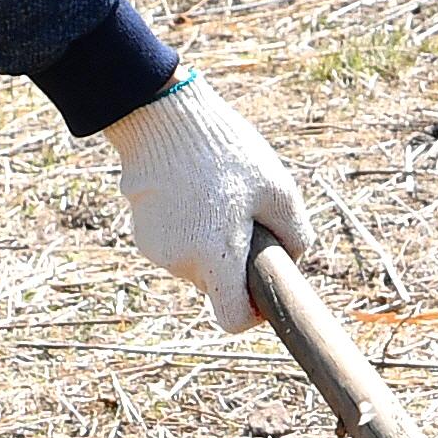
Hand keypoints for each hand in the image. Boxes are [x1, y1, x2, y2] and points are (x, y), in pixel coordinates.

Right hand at [100, 73, 314, 329]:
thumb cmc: (227, 153)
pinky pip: (175, 246)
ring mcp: (156, 249)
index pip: (230, 319)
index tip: (261, 290)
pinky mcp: (142, 233)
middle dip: (233, 264)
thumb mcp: (278, 189)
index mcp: (215, 256)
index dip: (251, 313)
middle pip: (216, 285)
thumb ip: (295, 234)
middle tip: (245, 218)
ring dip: (210, 244)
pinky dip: (189, 231)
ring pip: (196, 264)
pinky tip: (192, 193)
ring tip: (216, 197)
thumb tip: (292, 259)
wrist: (164, 118)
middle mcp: (180, 262)